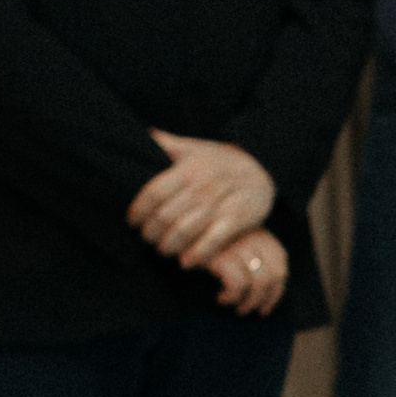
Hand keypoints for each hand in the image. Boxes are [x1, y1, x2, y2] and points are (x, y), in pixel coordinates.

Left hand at [127, 133, 275, 266]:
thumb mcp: (193, 146)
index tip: (132, 221)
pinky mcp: (237, 219)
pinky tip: (185, 262)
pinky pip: (212, 241)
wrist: (263, 166)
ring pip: (184, 231)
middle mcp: (202, 186)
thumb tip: (139, 134)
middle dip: (150, 233)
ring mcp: (220, 203)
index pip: (153, 193)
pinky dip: (197, 254)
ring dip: (168, 246)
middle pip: (165, 216)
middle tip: (147, 238)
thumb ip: (166, 143)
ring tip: (163, 249)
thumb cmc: (220, 160)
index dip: (138, 211)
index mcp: (187, 168)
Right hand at [208, 230, 288, 315]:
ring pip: (259, 282)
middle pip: (274, 274)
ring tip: (236, 309)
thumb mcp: (229, 241)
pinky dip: (231, 297)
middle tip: (252, 311)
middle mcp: (251, 235)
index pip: (281, 261)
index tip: (266, 305)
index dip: (276, 288)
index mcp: (257, 231)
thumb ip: (248, 254)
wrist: (170, 227)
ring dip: (249, 302)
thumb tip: (264, 291)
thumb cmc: (201, 239)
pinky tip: (220, 299)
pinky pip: (237, 284)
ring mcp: (236, 244)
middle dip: (266, 299)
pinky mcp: (219, 254)